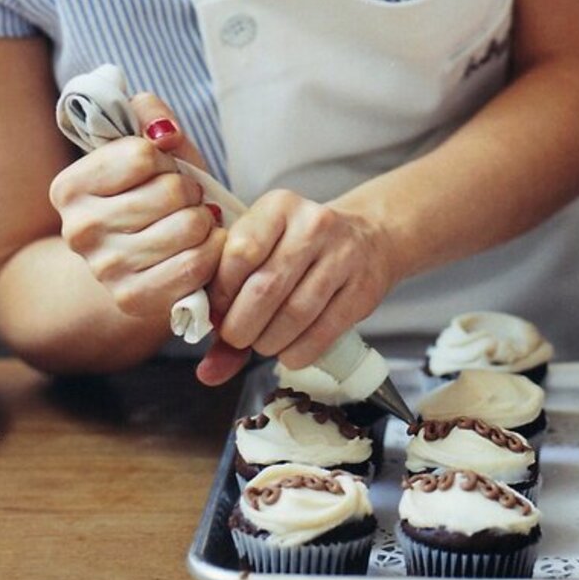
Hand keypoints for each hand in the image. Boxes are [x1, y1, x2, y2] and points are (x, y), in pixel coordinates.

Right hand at [49, 93, 222, 321]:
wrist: (137, 265)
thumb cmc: (148, 199)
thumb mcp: (149, 151)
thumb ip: (149, 118)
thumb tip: (159, 122)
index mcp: (69, 188)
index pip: (142, 153)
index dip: (166, 160)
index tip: (161, 173)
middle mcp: (77, 230)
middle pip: (170, 190)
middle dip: (190, 191)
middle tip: (184, 202)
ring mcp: (104, 269)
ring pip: (188, 226)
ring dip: (204, 221)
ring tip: (194, 223)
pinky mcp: (133, 298)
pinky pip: (196, 264)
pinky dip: (212, 251)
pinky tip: (202, 247)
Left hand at [195, 190, 399, 385]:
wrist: (370, 238)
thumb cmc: (303, 249)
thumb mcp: (264, 253)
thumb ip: (229, 303)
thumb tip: (208, 372)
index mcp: (279, 207)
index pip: (238, 254)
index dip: (220, 294)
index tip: (217, 312)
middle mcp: (313, 224)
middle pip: (265, 288)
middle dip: (241, 326)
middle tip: (237, 337)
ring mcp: (343, 256)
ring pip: (294, 314)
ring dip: (269, 342)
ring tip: (263, 343)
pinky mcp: (363, 289)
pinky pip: (323, 332)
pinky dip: (298, 353)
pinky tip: (289, 351)